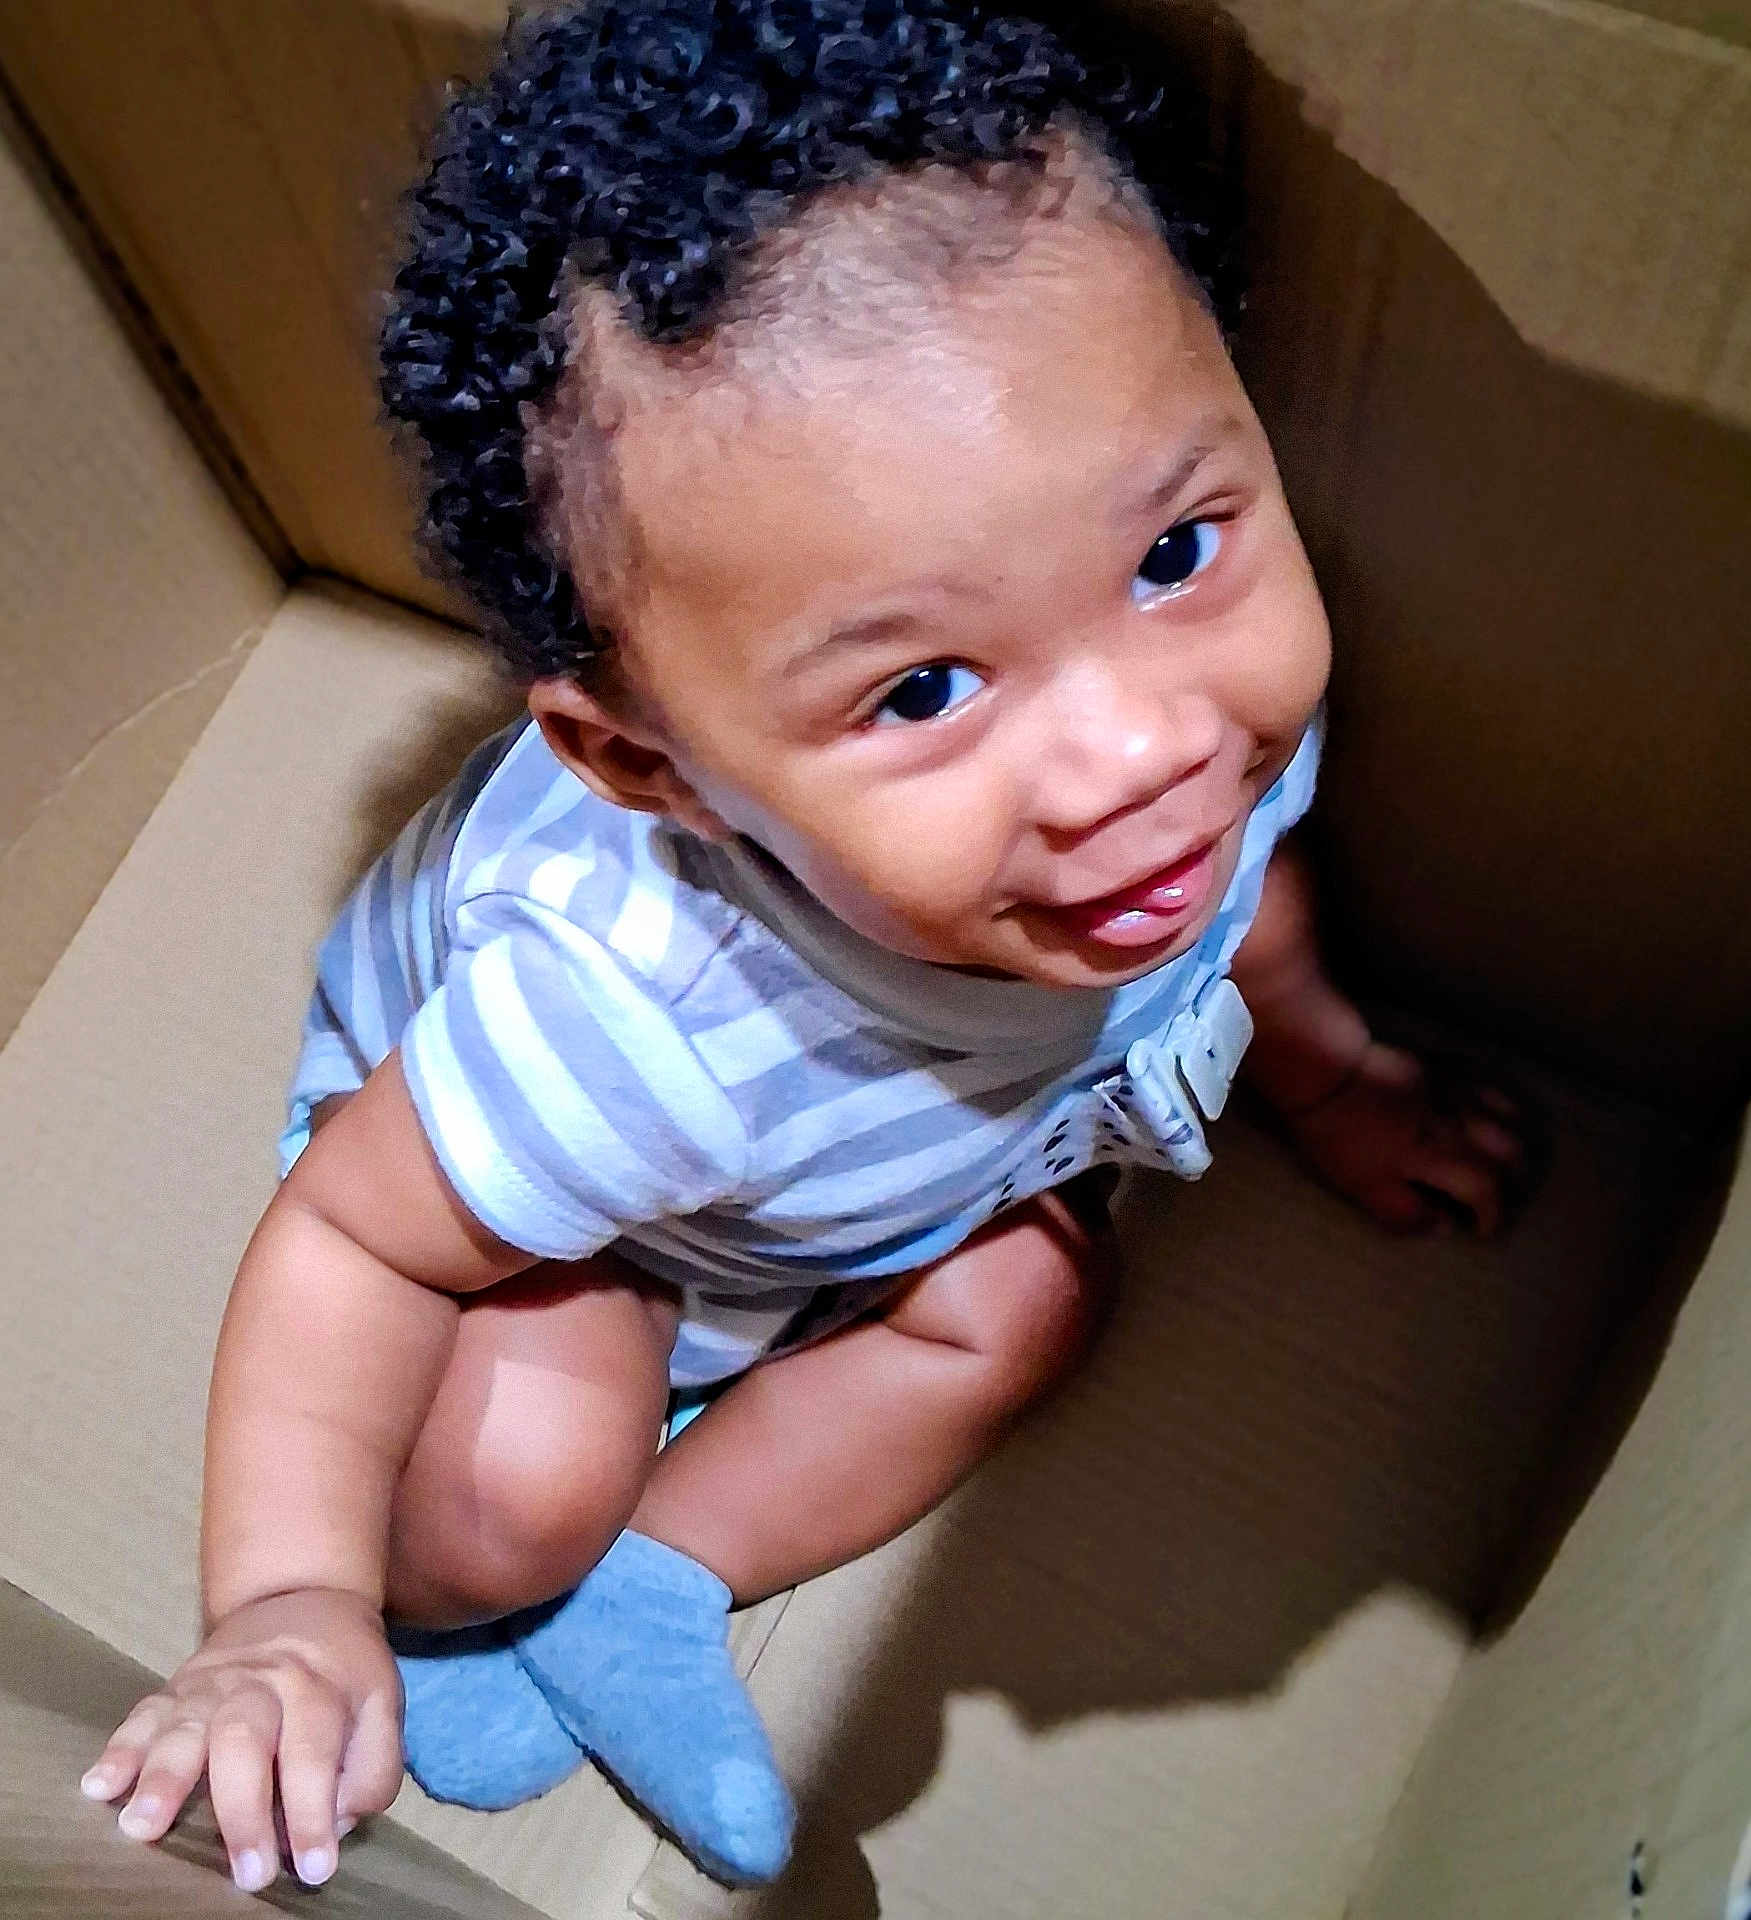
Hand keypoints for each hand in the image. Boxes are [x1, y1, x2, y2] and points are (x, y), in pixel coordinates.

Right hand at [79, 1587, 403, 1892]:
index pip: (315, 1754)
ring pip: (186, 1725)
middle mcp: (263, 1682)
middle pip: (245, 1741)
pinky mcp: (176, 1687)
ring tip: (143, 1827)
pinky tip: (100, 1785)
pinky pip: (144, 1714)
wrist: (302, 1599)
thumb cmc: (344, 1671)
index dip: (313, 1814)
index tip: (313, 1869)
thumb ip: (373, 1766)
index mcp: (318, 1687)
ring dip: (163, 1777)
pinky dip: (120, 1749)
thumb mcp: (382, 1705)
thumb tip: (339, 1822)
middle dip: (243, 1812)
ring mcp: (214, 1683)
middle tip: (248, 1875)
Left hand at [1277, 1041, 1532, 1235]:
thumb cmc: (1340, 1133)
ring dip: (1510, 1139)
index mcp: (1442, 1158)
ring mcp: (1451, 1089)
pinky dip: (1495, 1102)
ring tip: (1501, 1156)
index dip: (1491, 1215)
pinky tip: (1488, 1107)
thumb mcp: (1364, 1187)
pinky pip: (1484, 1083)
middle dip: (1510, 1179)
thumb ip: (1406, 1212)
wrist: (1325, 1068)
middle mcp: (1458, 1123)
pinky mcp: (1438, 1064)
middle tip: (1496, 1195)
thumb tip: (1442, 1227)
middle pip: (1507, 1152)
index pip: (1486, 1191)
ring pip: (1506, 1114)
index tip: (1482, 1230)